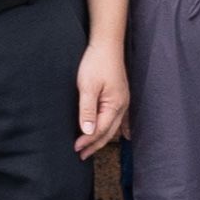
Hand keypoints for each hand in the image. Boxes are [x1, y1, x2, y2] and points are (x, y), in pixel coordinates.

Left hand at [72, 37, 131, 162]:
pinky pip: (120, 118)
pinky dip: (117, 128)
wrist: (107, 44)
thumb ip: (87, 110)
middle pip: (109, 132)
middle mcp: (122, 105)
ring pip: (113, 126)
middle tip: (81, 155)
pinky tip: (124, 135)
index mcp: (115, 105)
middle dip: (95, 144)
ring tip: (91, 147)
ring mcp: (123, 101)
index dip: (87, 141)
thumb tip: (86, 131)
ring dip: (102, 137)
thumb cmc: (96, 62)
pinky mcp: (120, 95)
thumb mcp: (87, 86)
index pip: (100, 129)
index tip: (75, 148)